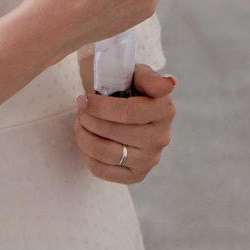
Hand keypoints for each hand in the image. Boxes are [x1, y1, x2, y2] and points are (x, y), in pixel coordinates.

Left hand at [75, 65, 176, 184]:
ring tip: (80, 125)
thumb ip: (150, 78)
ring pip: (107, 153)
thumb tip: (169, 83)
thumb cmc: (128, 88)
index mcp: (165, 110)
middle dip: (89, 120)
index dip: (100, 107)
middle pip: (114, 132)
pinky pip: (104, 171)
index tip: (83, 100)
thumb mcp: (136, 74)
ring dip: (85, 137)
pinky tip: (88, 142)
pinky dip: (88, 157)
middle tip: (80, 110)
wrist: (125, 107)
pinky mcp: (137, 175)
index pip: (128, 112)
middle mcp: (161, 137)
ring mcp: (150, 159)